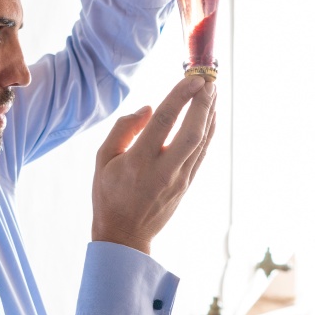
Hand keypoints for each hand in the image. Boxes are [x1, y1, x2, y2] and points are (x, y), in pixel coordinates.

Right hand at [92, 76, 216, 254]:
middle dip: (203, 103)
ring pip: (201, 142)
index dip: (181, 96)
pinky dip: (209, 132)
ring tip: (212, 91)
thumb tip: (148, 108)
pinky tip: (211, 116)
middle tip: (208, 80)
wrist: (124, 236)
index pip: (164, 121)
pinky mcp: (186, 185)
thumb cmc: (108, 194)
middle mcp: (163, 170)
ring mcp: (179, 179)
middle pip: (192, 131)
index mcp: (138, 161)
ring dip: (209, 114)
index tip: (192, 78)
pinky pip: (202, 153)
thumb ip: (122, 130)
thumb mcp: (102, 160)